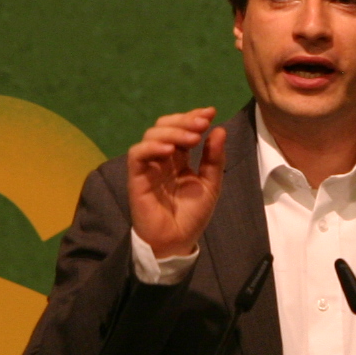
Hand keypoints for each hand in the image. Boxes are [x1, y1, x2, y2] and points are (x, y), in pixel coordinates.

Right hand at [127, 108, 226, 258]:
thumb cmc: (191, 215)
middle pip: (164, 126)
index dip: (193, 117)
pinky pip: (137, 154)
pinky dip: (152, 147)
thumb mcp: (210, 184)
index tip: (211, 113)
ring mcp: (148, 166)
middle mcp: (161, 158)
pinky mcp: (136, 177)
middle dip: (184, 120)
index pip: (181, 129)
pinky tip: (170, 150)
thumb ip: (214, 158)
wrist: (177, 242)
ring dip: (173, 131)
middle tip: (202, 123)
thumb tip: (219, 129)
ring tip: (193, 138)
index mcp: (178, 158)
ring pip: (151, 135)